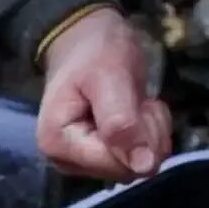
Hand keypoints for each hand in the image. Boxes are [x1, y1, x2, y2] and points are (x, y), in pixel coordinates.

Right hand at [38, 7, 172, 181]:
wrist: (87, 37)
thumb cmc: (94, 51)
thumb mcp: (110, 76)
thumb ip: (122, 122)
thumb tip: (143, 166)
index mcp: (58, 144)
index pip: (116, 165)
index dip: (138, 137)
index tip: (136, 103)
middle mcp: (65, 161)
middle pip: (127, 169)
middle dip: (145, 134)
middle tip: (137, 100)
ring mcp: (84, 163)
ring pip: (138, 165)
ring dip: (150, 132)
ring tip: (135, 102)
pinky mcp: (100, 159)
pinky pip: (140, 159)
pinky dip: (149, 134)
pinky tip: (136, 111)